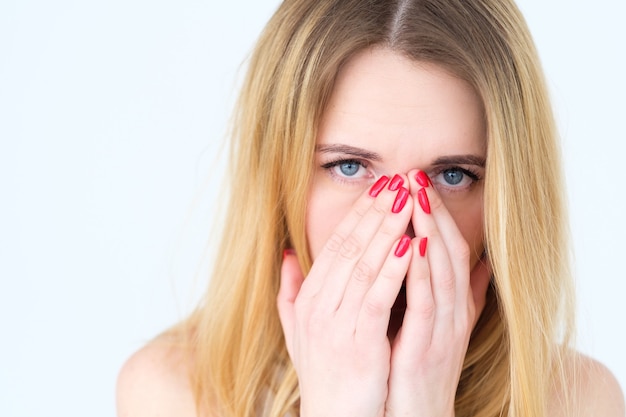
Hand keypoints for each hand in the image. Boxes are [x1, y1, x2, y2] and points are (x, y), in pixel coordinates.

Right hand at [277, 175, 413, 416]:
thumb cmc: (325, 375)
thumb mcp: (299, 331)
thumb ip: (291, 292)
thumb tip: (287, 255)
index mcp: (310, 300)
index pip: (335, 244)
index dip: (359, 213)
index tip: (380, 187)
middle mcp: (318, 306)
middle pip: (348, 247)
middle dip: (375, 210)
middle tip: (398, 180)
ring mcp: (336, 324)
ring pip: (363, 265)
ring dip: (387, 230)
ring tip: (408, 200)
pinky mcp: (359, 343)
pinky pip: (378, 297)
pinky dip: (394, 268)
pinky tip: (411, 244)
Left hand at [384, 169, 490, 416]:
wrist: (414, 415)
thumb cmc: (418, 367)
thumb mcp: (437, 326)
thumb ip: (452, 293)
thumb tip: (466, 258)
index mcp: (450, 302)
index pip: (446, 247)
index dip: (435, 213)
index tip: (416, 181)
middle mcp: (452, 310)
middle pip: (447, 250)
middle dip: (432, 211)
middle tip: (415, 176)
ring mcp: (443, 328)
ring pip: (440, 270)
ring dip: (428, 230)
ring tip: (414, 197)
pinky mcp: (427, 347)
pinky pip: (426, 303)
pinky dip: (420, 272)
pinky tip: (412, 244)